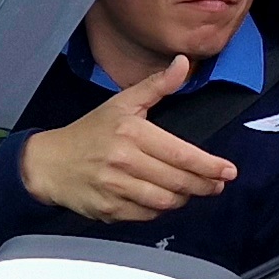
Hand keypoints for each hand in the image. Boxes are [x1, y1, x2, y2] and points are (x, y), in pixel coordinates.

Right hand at [18, 57, 236, 221]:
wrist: (49, 163)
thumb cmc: (90, 132)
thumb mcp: (122, 103)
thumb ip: (157, 85)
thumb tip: (184, 63)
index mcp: (131, 133)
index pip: (180, 153)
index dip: (208, 165)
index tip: (228, 171)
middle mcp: (124, 161)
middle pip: (178, 181)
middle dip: (204, 185)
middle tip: (217, 185)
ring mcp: (115, 188)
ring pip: (165, 202)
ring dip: (184, 199)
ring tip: (192, 191)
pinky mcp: (109, 210)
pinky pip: (147, 215)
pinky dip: (160, 210)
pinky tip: (163, 199)